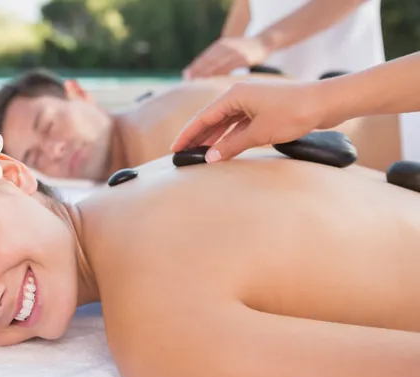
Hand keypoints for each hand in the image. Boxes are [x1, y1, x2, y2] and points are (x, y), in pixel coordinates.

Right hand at [171, 80, 340, 161]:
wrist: (326, 103)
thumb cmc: (294, 113)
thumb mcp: (259, 133)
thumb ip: (232, 145)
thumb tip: (210, 158)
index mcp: (235, 95)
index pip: (203, 117)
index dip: (187, 134)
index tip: (174, 148)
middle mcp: (240, 96)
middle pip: (211, 119)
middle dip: (197, 137)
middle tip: (183, 153)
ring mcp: (252, 102)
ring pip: (225, 122)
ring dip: (213, 138)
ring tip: (200, 154)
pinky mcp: (263, 110)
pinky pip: (239, 124)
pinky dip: (230, 136)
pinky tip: (224, 148)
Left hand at [183, 37, 269, 79]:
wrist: (263, 42)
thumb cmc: (243, 51)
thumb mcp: (228, 51)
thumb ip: (215, 60)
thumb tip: (195, 73)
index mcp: (220, 45)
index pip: (204, 57)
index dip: (194, 66)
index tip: (185, 77)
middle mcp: (226, 47)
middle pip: (209, 60)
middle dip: (198, 70)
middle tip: (189, 81)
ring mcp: (235, 51)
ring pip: (218, 63)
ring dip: (207, 73)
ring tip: (199, 83)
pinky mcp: (244, 57)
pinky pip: (231, 66)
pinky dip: (222, 73)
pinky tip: (216, 81)